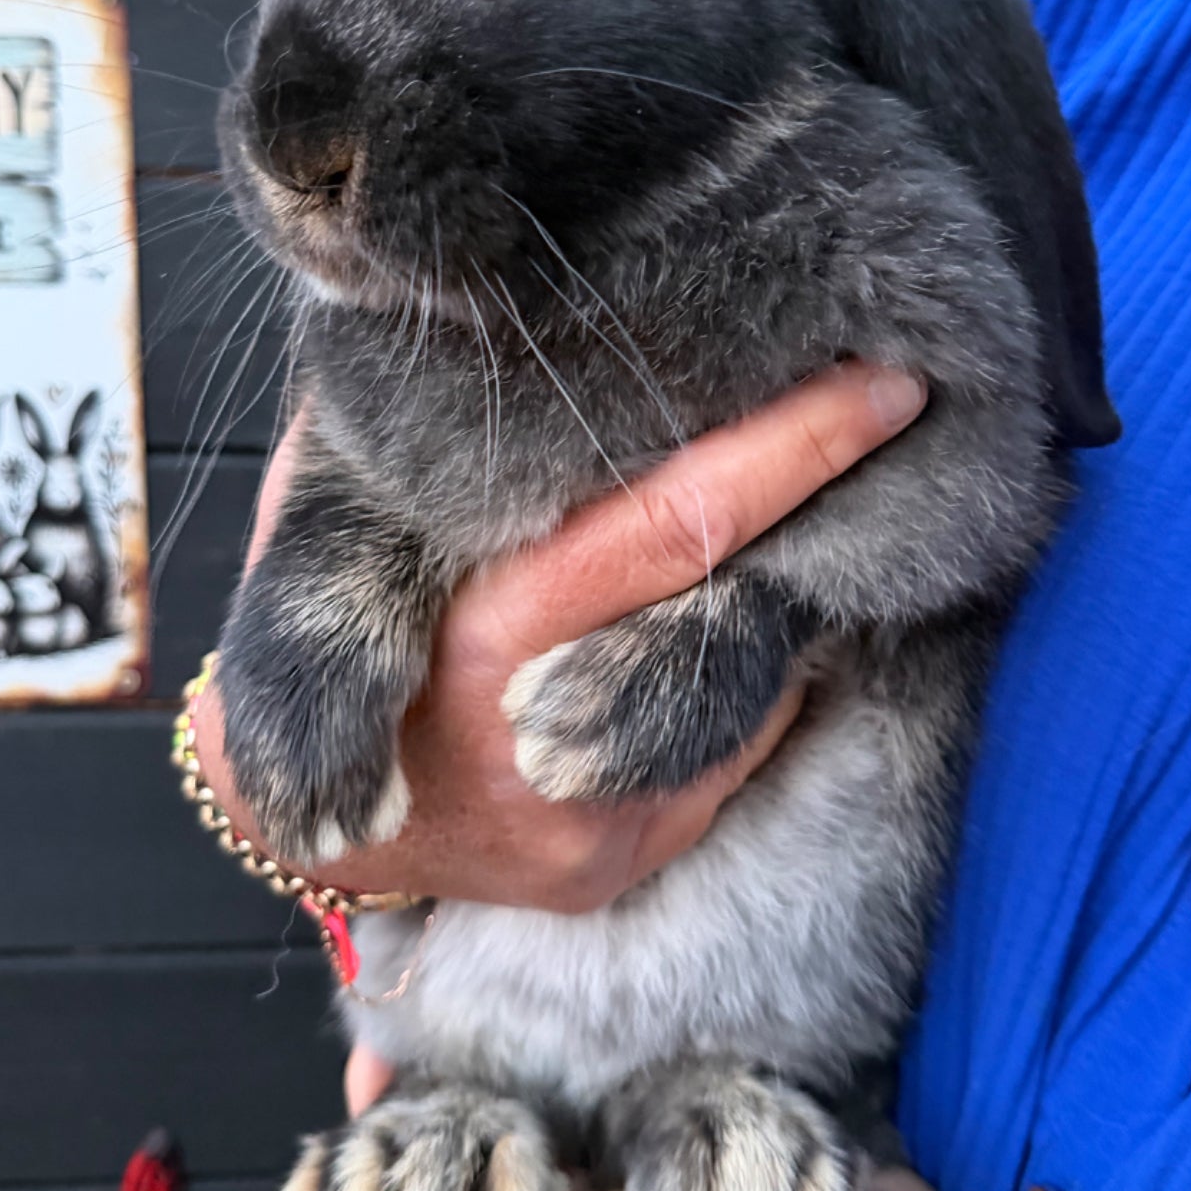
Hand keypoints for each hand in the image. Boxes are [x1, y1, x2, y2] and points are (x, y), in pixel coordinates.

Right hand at [195, 361, 926, 914]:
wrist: (302, 831)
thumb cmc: (315, 652)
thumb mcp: (317, 530)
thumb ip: (395, 444)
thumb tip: (484, 331)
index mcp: (477, 639)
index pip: (671, 529)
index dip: (786, 454)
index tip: (876, 384)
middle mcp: (550, 741)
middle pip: (732, 603)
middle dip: (824, 499)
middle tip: (888, 405)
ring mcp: (598, 818)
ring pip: (746, 680)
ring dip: (786, 586)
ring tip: (814, 497)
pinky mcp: (627, 859)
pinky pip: (729, 746)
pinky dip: (746, 671)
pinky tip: (745, 613)